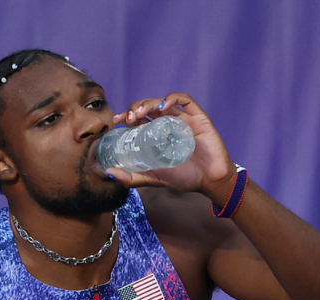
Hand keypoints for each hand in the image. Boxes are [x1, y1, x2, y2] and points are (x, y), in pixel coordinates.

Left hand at [105, 93, 238, 201]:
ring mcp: (183, 118)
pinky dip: (172, 98)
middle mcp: (168, 123)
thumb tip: (109, 173)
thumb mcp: (153, 178)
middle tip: (128, 119)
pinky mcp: (198, 117)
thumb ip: (132, 177)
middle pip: (148, 107)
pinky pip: (185, 100)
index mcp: (157, 134)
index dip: (125, 116)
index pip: (138, 119)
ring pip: (163, 101)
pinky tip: (163, 106)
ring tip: (140, 113)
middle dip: (135, 108)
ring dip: (148, 103)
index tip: (116, 121)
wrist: (210, 181)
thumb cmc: (183, 177)